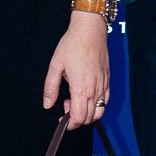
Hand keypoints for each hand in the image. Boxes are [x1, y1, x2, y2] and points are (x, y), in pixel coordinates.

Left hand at [42, 12, 109, 129]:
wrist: (90, 30)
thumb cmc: (73, 45)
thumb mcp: (55, 66)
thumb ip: (50, 88)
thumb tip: (48, 104)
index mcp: (81, 89)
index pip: (79, 118)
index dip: (70, 124)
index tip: (62, 119)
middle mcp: (95, 90)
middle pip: (89, 118)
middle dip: (77, 119)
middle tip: (65, 104)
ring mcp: (103, 85)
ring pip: (99, 112)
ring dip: (88, 114)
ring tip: (76, 101)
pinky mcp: (107, 80)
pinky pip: (105, 101)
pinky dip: (97, 105)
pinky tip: (87, 95)